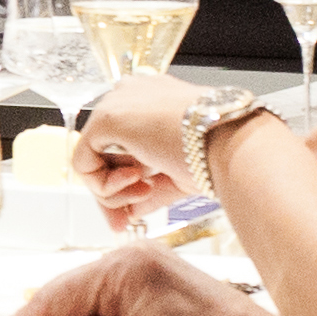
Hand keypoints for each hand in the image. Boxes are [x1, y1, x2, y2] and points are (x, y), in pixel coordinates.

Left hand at [72, 72, 210, 226]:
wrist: (232, 144)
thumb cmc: (220, 152)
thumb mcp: (180, 174)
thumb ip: (152, 189)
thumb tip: (132, 211)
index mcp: (155, 100)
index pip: (124, 142)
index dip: (125, 181)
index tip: (132, 210)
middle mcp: (134, 94)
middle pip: (105, 152)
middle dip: (113, 192)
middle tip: (123, 220)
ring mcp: (118, 103)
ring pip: (94, 158)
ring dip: (115, 189)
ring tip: (146, 192)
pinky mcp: (106, 118)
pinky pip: (84, 162)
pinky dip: (104, 186)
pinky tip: (137, 184)